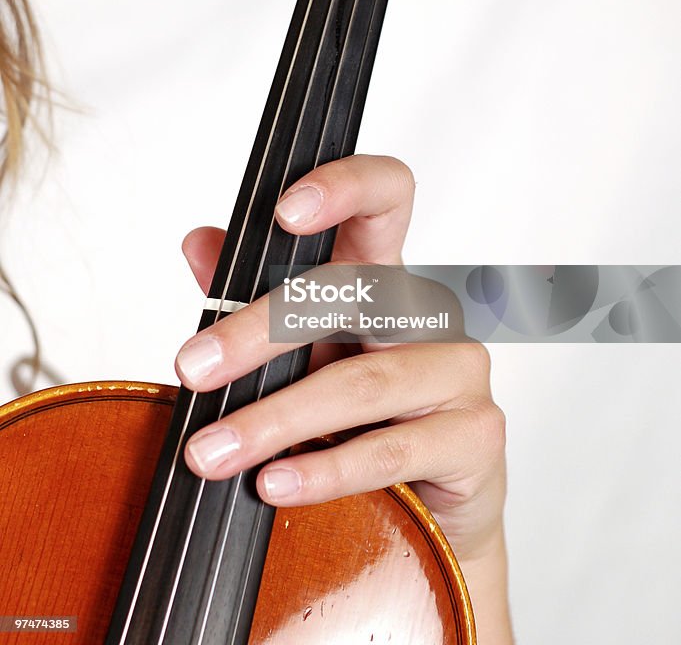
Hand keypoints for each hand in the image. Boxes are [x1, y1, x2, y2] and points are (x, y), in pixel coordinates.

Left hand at [174, 155, 506, 569]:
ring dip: (275, 420)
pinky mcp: (477, 433)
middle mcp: (427, 311)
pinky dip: (325, 469)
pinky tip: (275, 482)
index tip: (284, 213)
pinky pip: (392, 449)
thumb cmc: (363, 417)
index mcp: (385, 277)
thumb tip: (199, 242)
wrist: (433, 505)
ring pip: (363, 382)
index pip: (385, 197)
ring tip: (213, 451)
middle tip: (193, 368)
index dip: (345, 188)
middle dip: (259, 334)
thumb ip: (250, 300)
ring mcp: (460, 368)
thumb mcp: (301, 353)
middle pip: (352, 296)